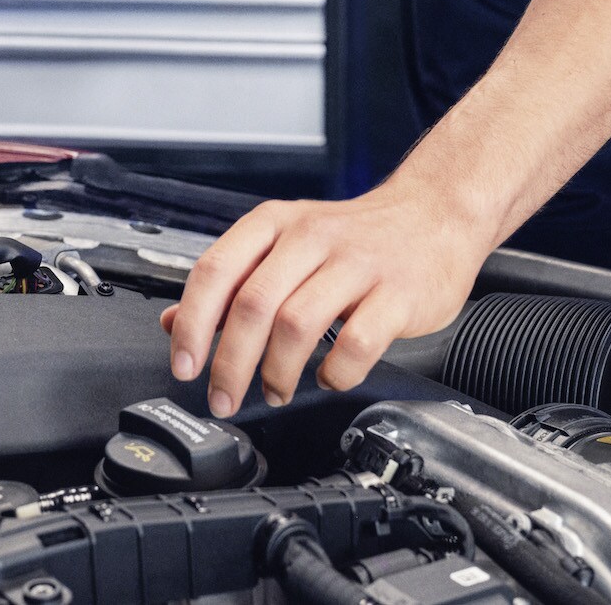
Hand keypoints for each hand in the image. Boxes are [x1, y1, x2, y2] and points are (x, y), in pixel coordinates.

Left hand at [158, 177, 487, 414]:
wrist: (435, 214)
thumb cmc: (356, 235)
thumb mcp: (286, 243)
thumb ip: (234, 281)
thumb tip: (175, 323)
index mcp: (276, 224)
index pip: (216, 270)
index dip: (192, 323)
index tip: (183, 365)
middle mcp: (312, 238)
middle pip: (252, 305)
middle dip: (229, 363)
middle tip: (223, 398)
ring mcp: (357, 264)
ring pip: (298, 325)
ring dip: (277, 372)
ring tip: (276, 392)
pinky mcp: (398, 294)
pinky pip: (356, 344)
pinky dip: (335, 373)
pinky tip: (329, 377)